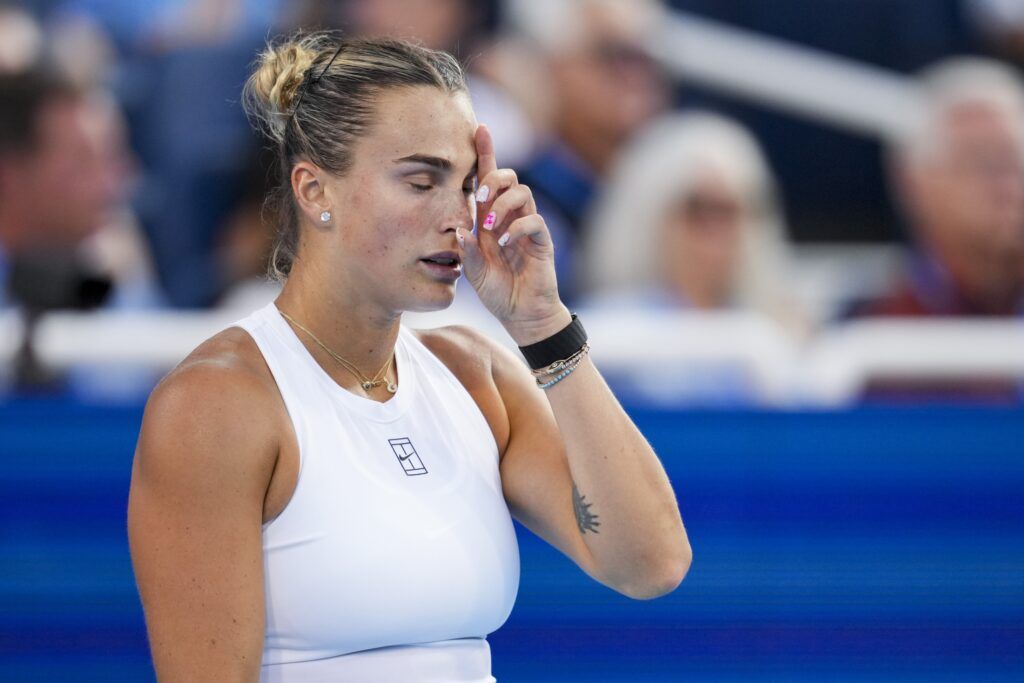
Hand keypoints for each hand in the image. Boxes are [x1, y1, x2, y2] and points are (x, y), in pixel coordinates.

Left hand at [458, 124, 571, 344]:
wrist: (522, 315)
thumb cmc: (498, 292)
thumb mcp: (474, 271)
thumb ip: (468, 250)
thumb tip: (459, 227)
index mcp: (491, 219)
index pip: (489, 179)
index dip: (486, 153)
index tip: (479, 127)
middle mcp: (510, 217)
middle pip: (509, 177)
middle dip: (492, 179)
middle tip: (479, 199)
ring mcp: (528, 227)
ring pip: (522, 193)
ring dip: (502, 204)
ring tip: (490, 227)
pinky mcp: (542, 241)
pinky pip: (534, 220)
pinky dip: (517, 227)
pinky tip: (505, 243)